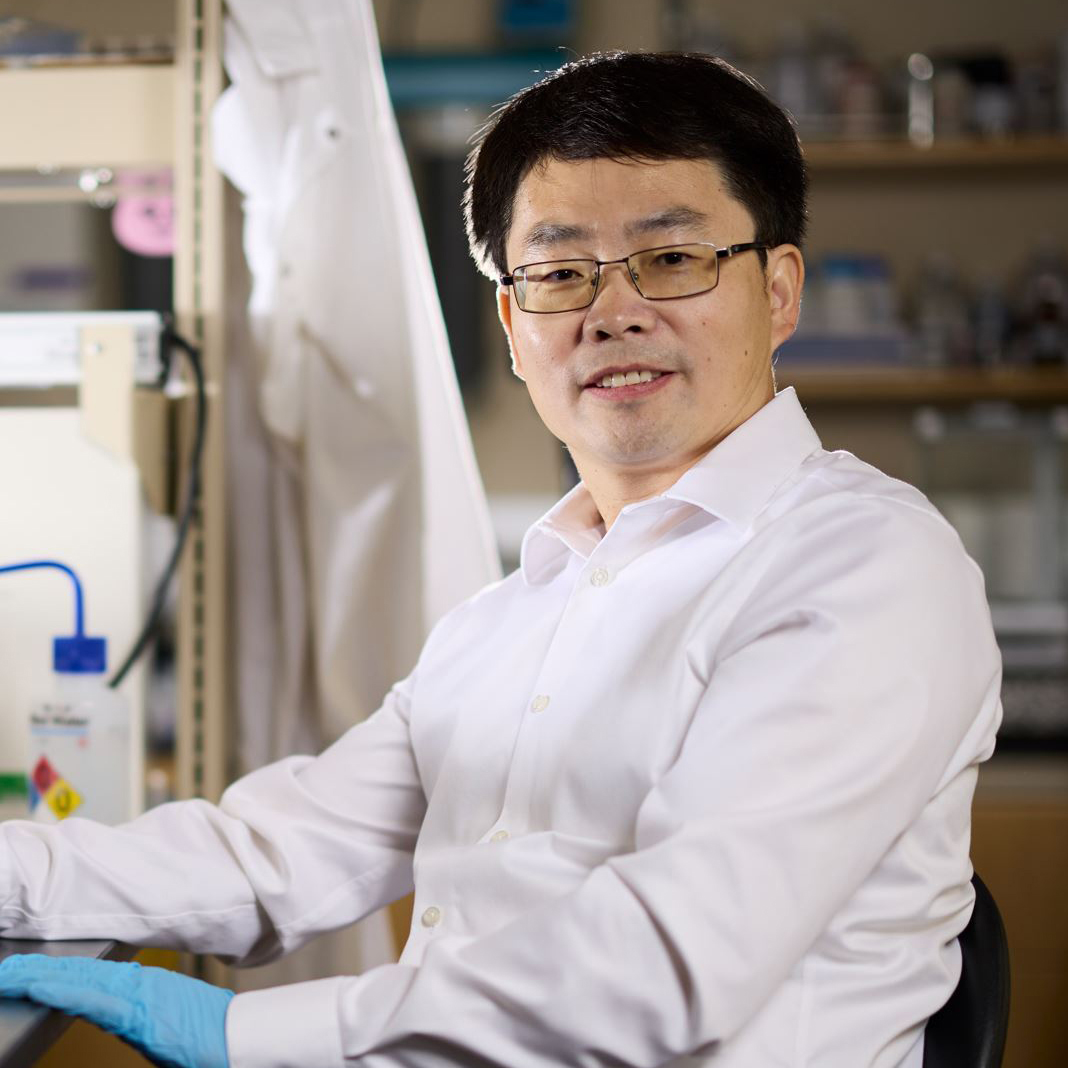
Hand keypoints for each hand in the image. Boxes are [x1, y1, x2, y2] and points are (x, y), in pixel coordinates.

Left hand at [0, 954, 232, 1067]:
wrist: (239, 1037)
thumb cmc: (209, 1033)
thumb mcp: (168, 1020)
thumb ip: (140, 1011)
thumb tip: (123, 1011)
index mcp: (141, 988)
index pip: (88, 977)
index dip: (54, 972)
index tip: (24, 972)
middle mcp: (137, 985)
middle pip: (78, 974)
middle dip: (37, 971)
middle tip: (5, 970)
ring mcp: (138, 995)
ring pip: (79, 982)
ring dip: (40, 978)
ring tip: (9, 975)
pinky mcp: (140, 1013)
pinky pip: (94, 1001)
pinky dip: (65, 992)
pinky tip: (41, 988)